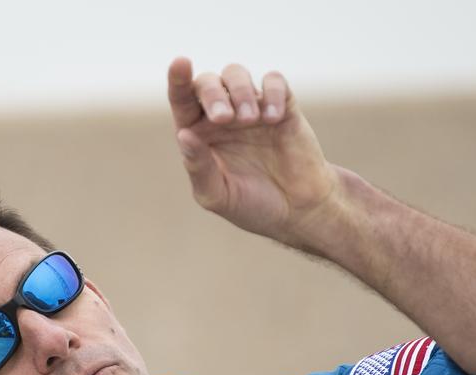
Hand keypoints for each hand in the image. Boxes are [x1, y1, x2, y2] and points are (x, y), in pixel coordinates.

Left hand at [166, 58, 339, 245]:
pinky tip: (274, 119)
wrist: (297, 211)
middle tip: (224, 119)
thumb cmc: (251, 205)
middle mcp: (221, 116)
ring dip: (239, 91)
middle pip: (207, 83)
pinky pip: (274, 81)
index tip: (179, 63)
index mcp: (199, 134)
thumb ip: (198, 168)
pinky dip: (272, 93)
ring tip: (249, 119)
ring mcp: (252, 108)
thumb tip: (183, 135)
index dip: (177, 80)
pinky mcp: (282, 106)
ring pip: (236, 74)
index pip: (182, 100)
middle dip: (213, 94)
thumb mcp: (217, 195)